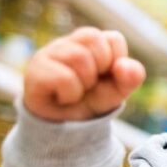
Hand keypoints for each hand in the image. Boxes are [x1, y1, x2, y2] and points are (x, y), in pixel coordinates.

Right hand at [23, 27, 145, 121]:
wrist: (64, 128)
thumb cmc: (92, 100)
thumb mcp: (118, 90)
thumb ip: (131, 77)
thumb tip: (125, 65)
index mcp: (90, 42)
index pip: (113, 38)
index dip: (116, 62)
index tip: (105, 77)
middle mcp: (68, 43)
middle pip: (94, 39)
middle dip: (99, 69)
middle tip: (89, 84)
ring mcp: (49, 54)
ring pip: (78, 57)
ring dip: (85, 83)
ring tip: (76, 91)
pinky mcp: (35, 71)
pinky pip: (64, 77)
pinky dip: (71, 94)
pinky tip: (63, 98)